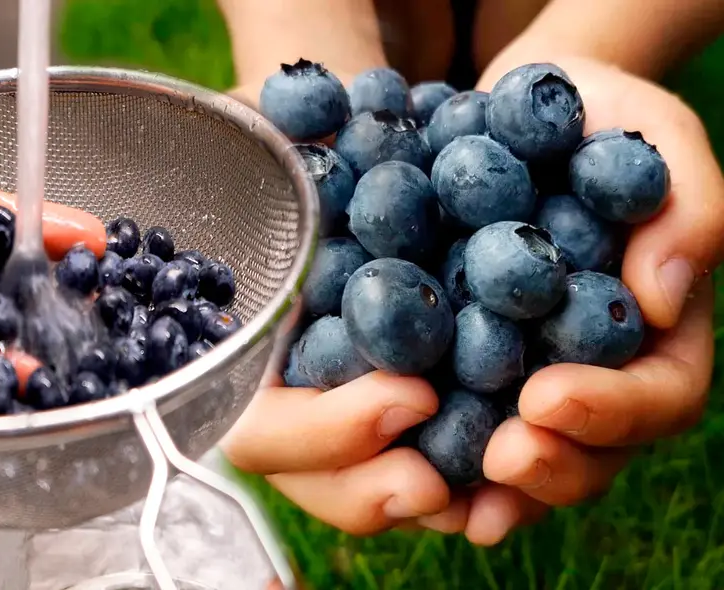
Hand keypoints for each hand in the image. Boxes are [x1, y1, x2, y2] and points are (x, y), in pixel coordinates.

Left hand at [222, 55, 721, 544]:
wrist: (509, 112)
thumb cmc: (597, 118)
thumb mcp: (656, 137)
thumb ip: (686, 208)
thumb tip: (659, 298)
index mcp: (653, 335)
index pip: (657, 397)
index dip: (610, 412)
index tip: (548, 398)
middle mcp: (590, 373)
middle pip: (587, 453)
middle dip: (547, 468)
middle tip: (499, 460)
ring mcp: (522, 379)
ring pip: (515, 461)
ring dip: (478, 488)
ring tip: (434, 493)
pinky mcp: (454, 366)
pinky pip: (444, 425)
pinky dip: (416, 452)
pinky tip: (381, 461)